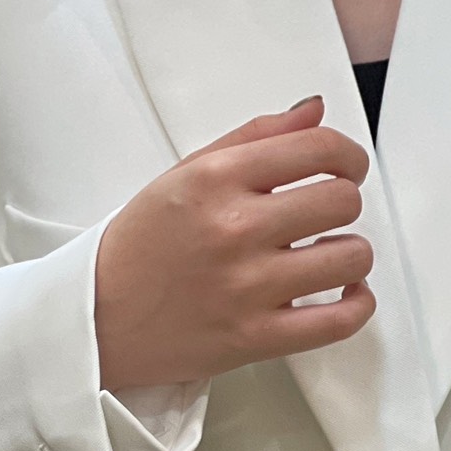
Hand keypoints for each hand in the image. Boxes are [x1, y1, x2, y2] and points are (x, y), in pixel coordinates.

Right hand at [93, 96, 374, 390]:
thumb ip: (251, 139)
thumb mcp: (181, 177)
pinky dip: (357, 306)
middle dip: (343, 203)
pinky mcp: (252, 339)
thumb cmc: (136, 251)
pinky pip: (339, 321)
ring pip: (350, 257)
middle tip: (325, 216)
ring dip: (349, 255)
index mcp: (213, 180)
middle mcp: (232, 229)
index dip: (347, 155)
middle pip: (342, 200)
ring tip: (326, 257)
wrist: (93, 322)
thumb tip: (312, 112)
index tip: (345, 168)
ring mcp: (245, 288)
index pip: (318, 148)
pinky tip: (346, 294)